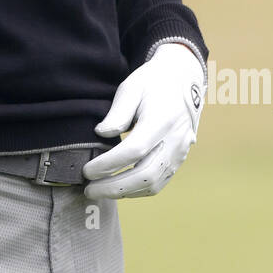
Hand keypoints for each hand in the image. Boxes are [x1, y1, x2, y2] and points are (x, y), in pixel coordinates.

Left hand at [82, 43, 204, 199]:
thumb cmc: (154, 83)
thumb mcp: (132, 87)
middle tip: (89, 189)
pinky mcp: (179, 159)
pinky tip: (118, 187)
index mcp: (162, 120)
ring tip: (100, 190)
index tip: (87, 170)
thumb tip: (101, 133)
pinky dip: (137, 190)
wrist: (184, 80)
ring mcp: (180, 152)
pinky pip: (159, 182)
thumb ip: (117, 112)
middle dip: (114, 187)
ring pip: (153, 184)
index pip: (134, 151)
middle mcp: (175, 140)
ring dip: (124, 192)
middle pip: (145, 175)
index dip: (109, 164)